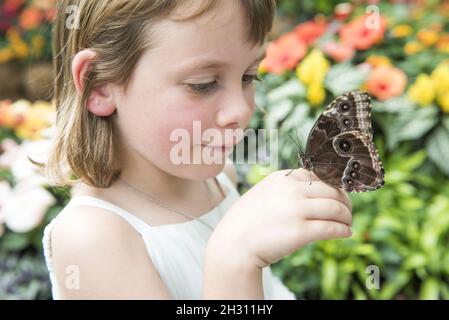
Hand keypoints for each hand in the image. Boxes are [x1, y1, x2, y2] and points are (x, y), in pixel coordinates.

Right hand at [207, 168, 352, 268]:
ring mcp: (296, 210)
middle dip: (345, 202)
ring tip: (347, 223)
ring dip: (346, 216)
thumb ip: (287, 189)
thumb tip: (316, 193)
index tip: (338, 196)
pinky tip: (345, 233)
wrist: (233, 244)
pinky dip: (343, 230)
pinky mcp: (300, 232)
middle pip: (332, 191)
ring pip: (336, 208)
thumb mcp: (264, 193)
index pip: (319, 175)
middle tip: (347, 211)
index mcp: (282, 178)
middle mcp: (290, 190)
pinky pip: (332, 228)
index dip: (333, 186)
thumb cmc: (248, 221)